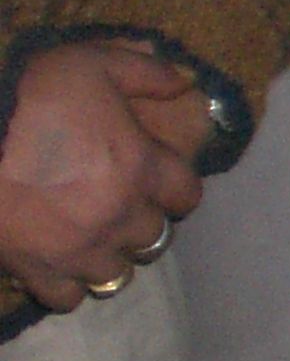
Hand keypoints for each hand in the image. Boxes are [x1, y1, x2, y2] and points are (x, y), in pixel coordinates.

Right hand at [0, 41, 204, 308]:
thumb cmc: (30, 96)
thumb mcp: (94, 62)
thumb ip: (147, 72)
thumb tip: (185, 82)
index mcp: (141, 167)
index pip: (188, 194)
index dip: (176, 187)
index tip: (159, 180)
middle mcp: (119, 215)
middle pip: (154, 237)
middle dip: (142, 221)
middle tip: (119, 204)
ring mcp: (78, 248)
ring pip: (117, 273)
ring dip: (109, 255)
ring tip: (91, 236)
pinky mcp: (35, 270)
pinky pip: (68, 297)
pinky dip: (68, 284)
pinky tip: (58, 261)